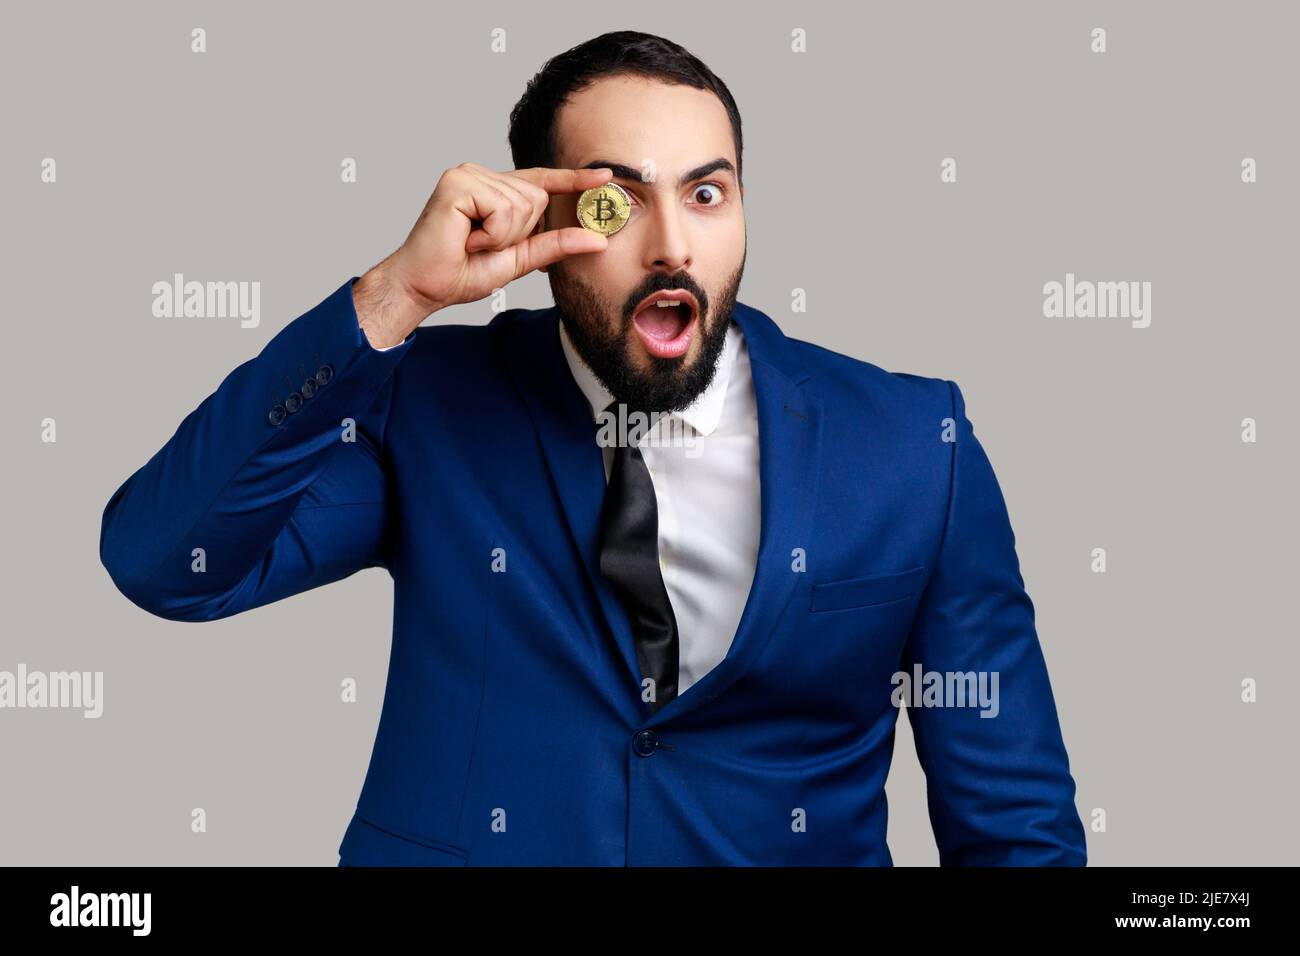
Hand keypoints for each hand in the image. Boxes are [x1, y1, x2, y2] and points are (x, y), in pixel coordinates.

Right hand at [355, 163, 612, 347]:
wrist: (425, 286)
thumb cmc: (461, 272)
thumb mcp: (519, 259)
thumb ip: (555, 245)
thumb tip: (598, 239)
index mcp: (494, 189)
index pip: (540, 181)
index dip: (572, 180)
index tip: (606, 176)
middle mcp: (481, 175)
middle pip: (537, 198)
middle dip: (518, 233)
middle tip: (483, 246)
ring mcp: (468, 174)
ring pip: (522, 204)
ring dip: (502, 236)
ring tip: (472, 243)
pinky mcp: (457, 182)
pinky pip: (501, 209)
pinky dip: (491, 233)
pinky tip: (466, 237)